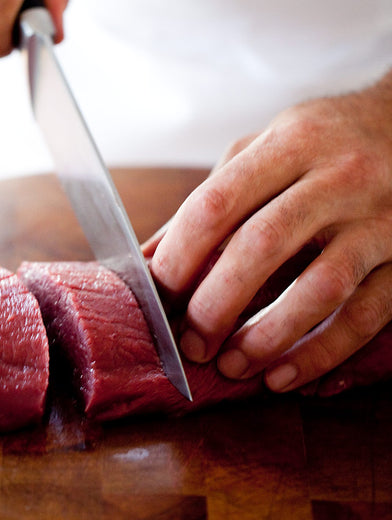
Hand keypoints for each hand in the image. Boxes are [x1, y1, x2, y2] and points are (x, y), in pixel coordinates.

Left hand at [145, 69, 391, 391]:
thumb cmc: (325, 143)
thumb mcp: (265, 149)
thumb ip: (212, 200)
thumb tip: (150, 257)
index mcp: (289, 144)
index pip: (216, 205)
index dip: (179, 257)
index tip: (160, 295)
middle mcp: (337, 178)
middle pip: (260, 247)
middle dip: (215, 304)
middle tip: (191, 343)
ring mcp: (378, 220)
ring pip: (318, 288)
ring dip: (266, 337)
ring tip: (231, 366)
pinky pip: (364, 315)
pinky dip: (320, 353)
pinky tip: (283, 377)